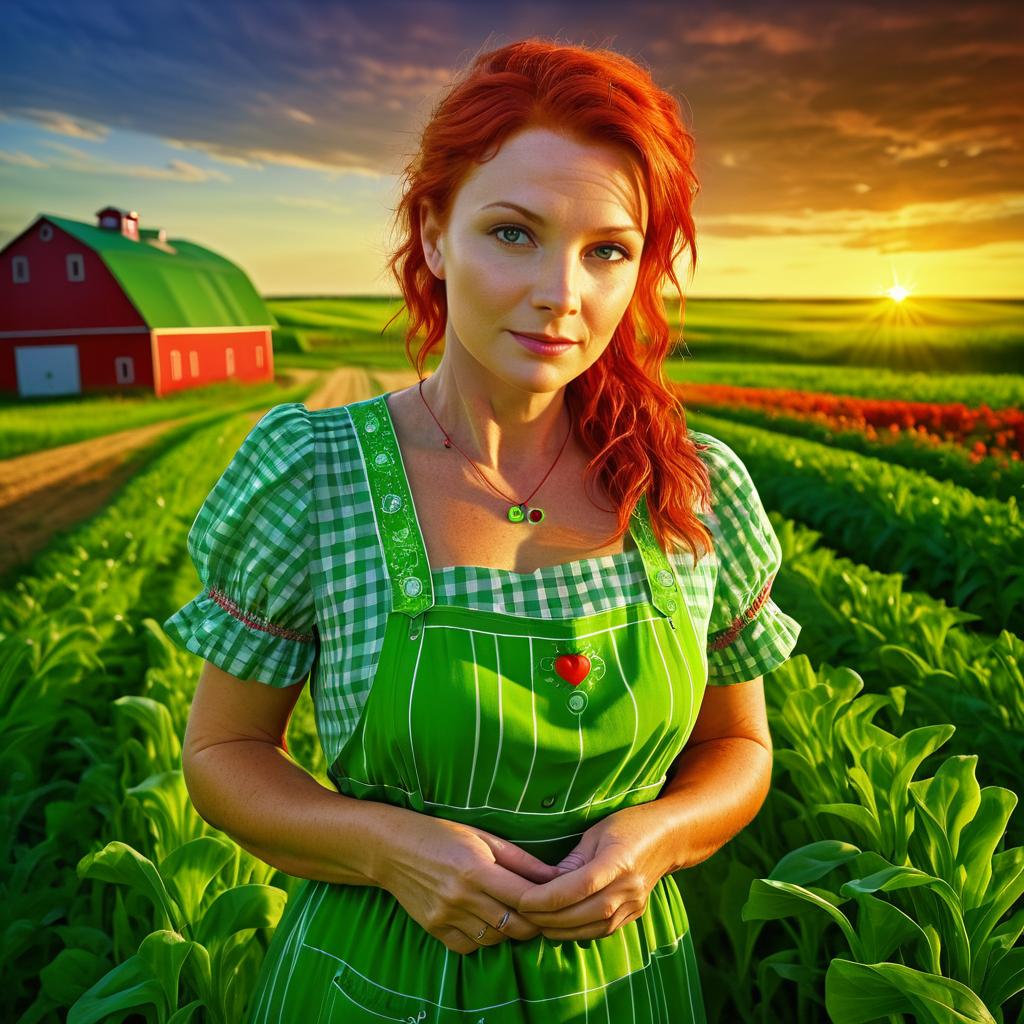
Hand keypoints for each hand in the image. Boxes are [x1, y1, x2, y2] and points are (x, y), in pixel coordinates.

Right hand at [375, 814, 562, 955]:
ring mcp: (446, 916)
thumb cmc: (443, 835)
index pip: (524, 897)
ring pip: (494, 939)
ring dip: (508, 930)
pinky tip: (484, 920)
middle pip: (513, 925)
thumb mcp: (484, 837)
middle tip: (538, 911)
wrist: (393, 848)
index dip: (545, 903)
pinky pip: (469, 947)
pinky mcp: (434, 929)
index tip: (554, 900)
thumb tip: (556, 876)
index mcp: (476, 868)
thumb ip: (521, 860)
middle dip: (532, 922)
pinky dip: (483, 939)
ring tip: (509, 912)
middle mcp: (461, 896)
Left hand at [515, 804, 670, 941]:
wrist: (669, 837)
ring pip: (592, 928)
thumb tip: (545, 883)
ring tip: (534, 922)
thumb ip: (573, 860)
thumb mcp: (597, 832)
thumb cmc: (629, 825)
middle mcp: (630, 887)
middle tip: (519, 912)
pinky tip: (558, 927)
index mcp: (620, 861)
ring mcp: (635, 904)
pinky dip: (577, 932)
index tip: (521, 899)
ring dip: (560, 930)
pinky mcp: (635, 914)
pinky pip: (603, 931)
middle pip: (583, 913)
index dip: (547, 897)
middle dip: (547, 917)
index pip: (578, 886)